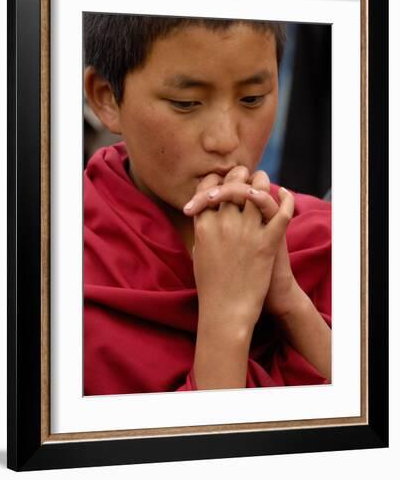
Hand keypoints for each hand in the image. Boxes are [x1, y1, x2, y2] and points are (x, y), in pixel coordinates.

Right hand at [184, 168, 297, 317]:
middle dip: (239, 175)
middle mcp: (223, 224)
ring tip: (264, 179)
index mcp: (203, 225)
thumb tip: (205, 215)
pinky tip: (285, 193)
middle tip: (246, 174)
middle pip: (232, 184)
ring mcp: (246, 232)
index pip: (207, 188)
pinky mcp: (267, 243)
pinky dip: (286, 199)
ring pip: (257, 191)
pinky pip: (281, 212)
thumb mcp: (198, 253)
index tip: (223, 179)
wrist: (226, 310)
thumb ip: (201, 231)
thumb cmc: (210, 285)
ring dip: (262, 181)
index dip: (215, 179)